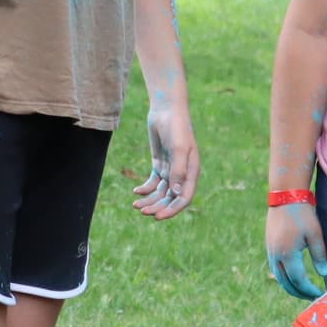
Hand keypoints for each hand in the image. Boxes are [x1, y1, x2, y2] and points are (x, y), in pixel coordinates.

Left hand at [132, 101, 199, 220]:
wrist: (167, 110)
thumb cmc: (176, 127)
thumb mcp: (178, 148)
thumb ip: (178, 171)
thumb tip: (176, 193)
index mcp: (191, 172)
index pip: (184, 198)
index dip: (172, 210)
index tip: (157, 217)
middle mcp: (182, 173)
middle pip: (170, 198)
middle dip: (157, 207)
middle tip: (141, 211)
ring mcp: (171, 169)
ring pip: (161, 192)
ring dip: (149, 200)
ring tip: (135, 205)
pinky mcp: (160, 163)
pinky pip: (153, 182)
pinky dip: (145, 189)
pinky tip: (136, 191)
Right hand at [264, 200, 326, 299]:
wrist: (285, 196)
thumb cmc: (303, 214)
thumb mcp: (315, 234)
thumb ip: (319, 255)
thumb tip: (324, 274)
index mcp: (288, 254)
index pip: (299, 280)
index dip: (309, 290)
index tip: (320, 293)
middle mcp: (276, 256)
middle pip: (286, 283)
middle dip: (299, 292)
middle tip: (312, 296)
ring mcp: (270, 251)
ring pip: (278, 277)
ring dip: (290, 287)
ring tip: (303, 290)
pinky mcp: (269, 247)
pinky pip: (275, 268)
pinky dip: (284, 277)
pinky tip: (294, 277)